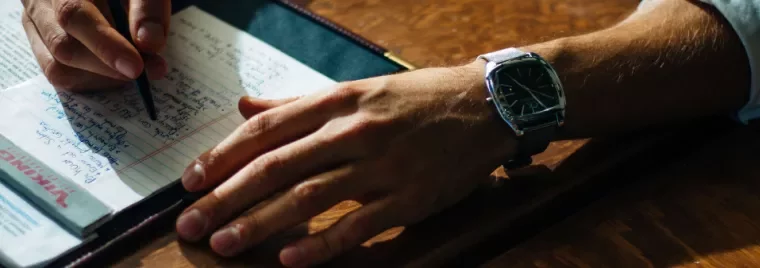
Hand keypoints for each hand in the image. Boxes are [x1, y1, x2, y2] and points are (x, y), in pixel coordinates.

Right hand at [20, 0, 169, 90]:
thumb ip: (148, 9)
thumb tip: (150, 44)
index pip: (73, 15)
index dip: (105, 45)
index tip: (136, 67)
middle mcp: (39, 4)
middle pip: (62, 47)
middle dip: (109, 67)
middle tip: (151, 69)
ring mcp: (36, 27)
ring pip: (58, 68)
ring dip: (103, 78)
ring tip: (136, 67)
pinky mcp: (42, 47)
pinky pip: (62, 76)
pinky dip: (95, 81)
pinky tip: (118, 71)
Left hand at [175, 60, 517, 266]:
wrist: (484, 107)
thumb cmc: (417, 99)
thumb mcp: (356, 89)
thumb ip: (298, 103)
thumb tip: (245, 106)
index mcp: (338, 101)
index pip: (267, 129)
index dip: (223, 155)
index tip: (192, 180)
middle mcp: (354, 131)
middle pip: (277, 167)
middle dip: (227, 196)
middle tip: (192, 222)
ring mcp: (381, 166)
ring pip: (308, 198)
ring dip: (260, 223)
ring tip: (225, 243)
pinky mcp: (408, 198)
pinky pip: (357, 226)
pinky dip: (321, 244)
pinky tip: (290, 259)